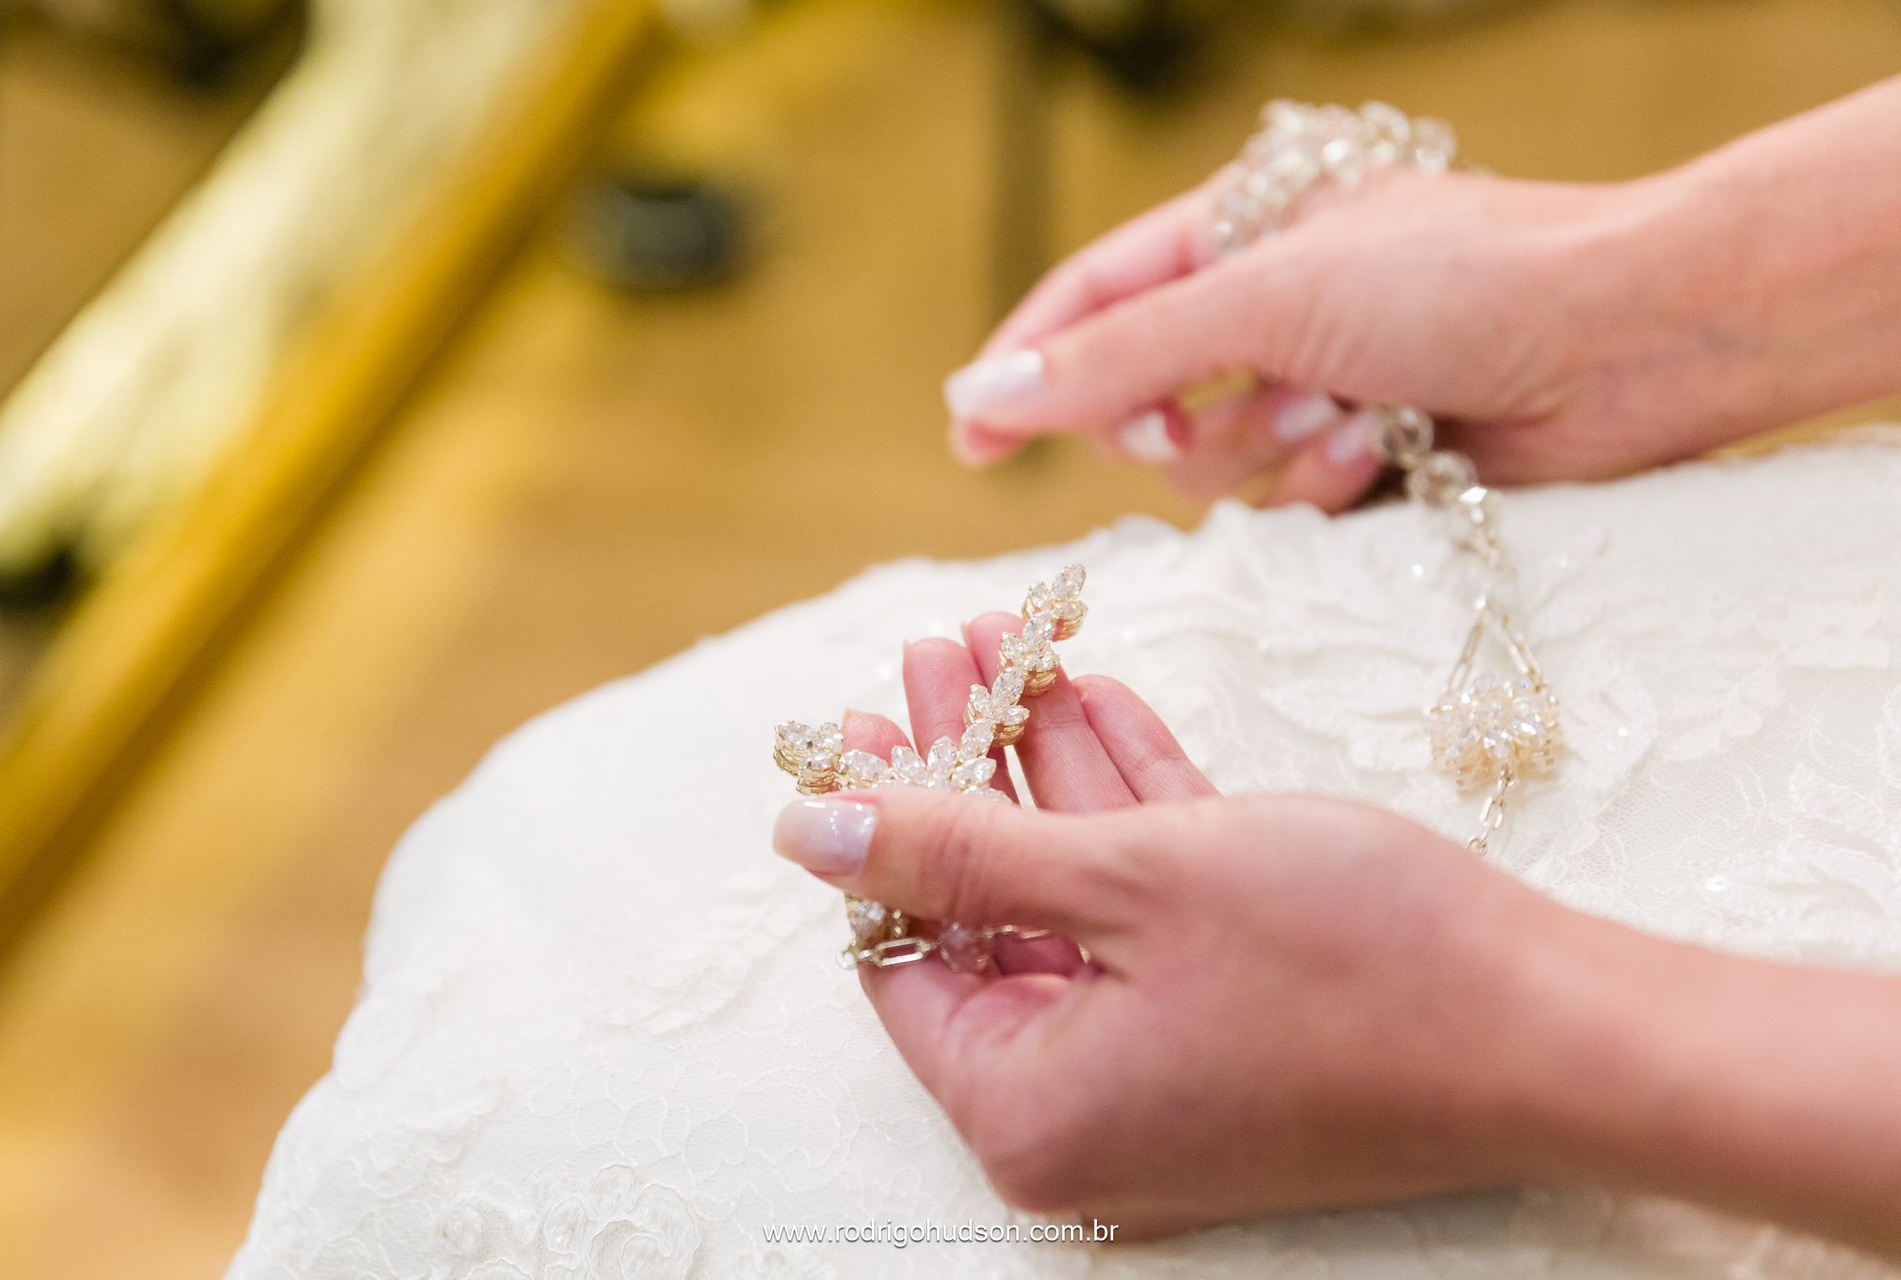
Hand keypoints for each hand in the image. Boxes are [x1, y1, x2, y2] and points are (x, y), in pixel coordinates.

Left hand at [772, 642, 1900, 1250]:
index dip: (881, 821)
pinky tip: (1089, 696)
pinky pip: (1151, 903)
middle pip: (988, 908)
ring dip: (1043, 765)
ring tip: (999, 643)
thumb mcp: (1125, 882)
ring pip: (1074, 890)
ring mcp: (1165, 1060)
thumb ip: (955, 851)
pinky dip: (1125, 806)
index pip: (899, 954)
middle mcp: (1085, 1103)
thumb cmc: (1348, 962)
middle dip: (966, 766)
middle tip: (935, 650)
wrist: (1568, 1029)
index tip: (862, 711)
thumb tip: (804, 832)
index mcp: (1029, 1107)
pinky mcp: (1233, 1014)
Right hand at [942, 164, 1771, 509]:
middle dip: (1178, 423)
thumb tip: (988, 399)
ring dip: (1269, 453)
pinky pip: (1288, 501)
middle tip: (1199, 426)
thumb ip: (1119, 355)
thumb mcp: (1266, 298)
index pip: (1091, 301)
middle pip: (1143, 400)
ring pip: (1215, 466)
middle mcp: (1271, 306)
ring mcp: (1318, 382)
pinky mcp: (1367, 454)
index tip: (969, 442)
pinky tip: (1390, 447)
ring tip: (1350, 416)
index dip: (1025, 370)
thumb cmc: (1463, 279)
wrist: (1629, 339)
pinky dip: (1326, 482)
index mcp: (1240, 230)